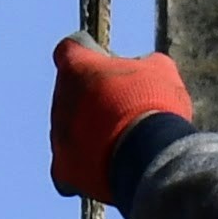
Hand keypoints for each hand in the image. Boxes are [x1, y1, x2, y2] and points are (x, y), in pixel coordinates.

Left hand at [50, 37, 193, 201]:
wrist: (148, 155)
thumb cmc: (153, 106)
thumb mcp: (160, 71)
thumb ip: (145, 62)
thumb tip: (144, 65)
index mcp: (75, 66)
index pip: (70, 49)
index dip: (89, 54)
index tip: (107, 63)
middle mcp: (59, 98)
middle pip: (71, 94)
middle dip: (92, 99)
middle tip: (123, 109)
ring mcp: (57, 136)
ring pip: (68, 131)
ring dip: (88, 133)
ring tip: (120, 141)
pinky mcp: (62, 169)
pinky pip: (64, 168)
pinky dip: (80, 166)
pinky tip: (100, 167)